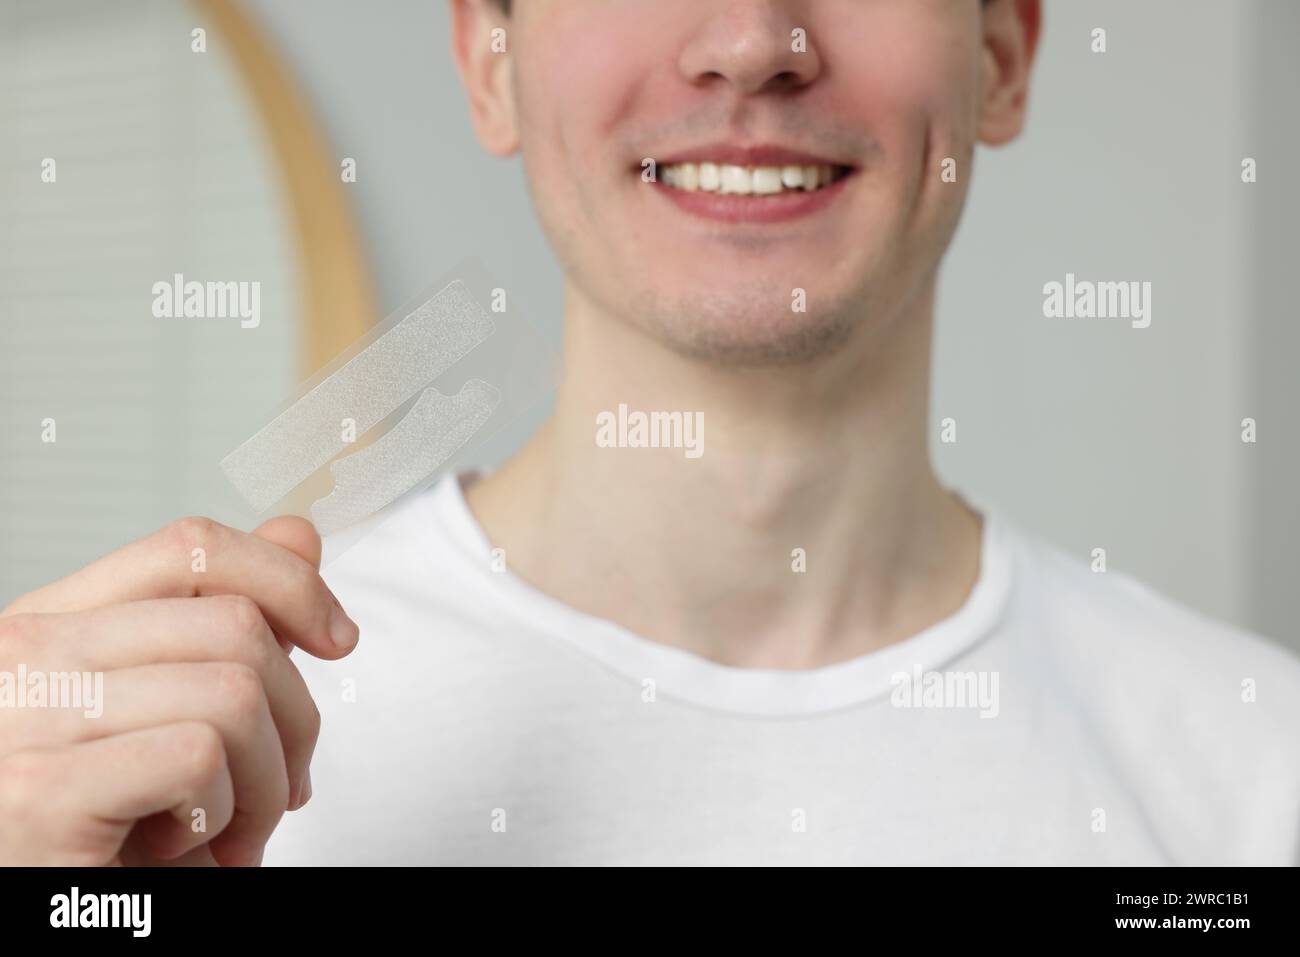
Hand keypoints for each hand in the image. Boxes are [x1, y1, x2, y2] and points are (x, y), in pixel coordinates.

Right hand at [0, 515, 357, 865]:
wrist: (49, 915)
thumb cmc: (104, 826)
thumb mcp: (169, 712)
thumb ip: (227, 621)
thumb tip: (298, 534)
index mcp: (54, 622)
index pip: (192, 546)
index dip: (288, 581)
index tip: (337, 638)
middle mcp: (26, 654)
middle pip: (237, 624)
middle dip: (294, 718)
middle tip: (278, 790)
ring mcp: (24, 716)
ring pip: (235, 693)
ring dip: (265, 783)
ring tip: (232, 832)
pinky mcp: (40, 789)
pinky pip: (199, 758)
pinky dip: (221, 814)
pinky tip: (177, 848)